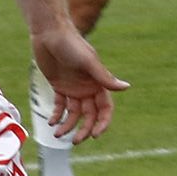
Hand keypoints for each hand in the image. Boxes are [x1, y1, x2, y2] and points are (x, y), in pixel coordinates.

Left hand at [31, 20, 128, 144]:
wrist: (50, 33)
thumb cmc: (71, 44)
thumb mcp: (88, 62)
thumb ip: (104, 76)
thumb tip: (126, 87)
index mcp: (98, 83)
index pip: (105, 108)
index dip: (103, 123)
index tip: (94, 135)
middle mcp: (88, 88)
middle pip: (90, 115)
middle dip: (84, 129)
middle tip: (75, 141)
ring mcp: (74, 88)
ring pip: (74, 113)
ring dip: (68, 125)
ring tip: (57, 133)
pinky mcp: (59, 86)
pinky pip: (60, 106)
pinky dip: (56, 115)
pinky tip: (51, 123)